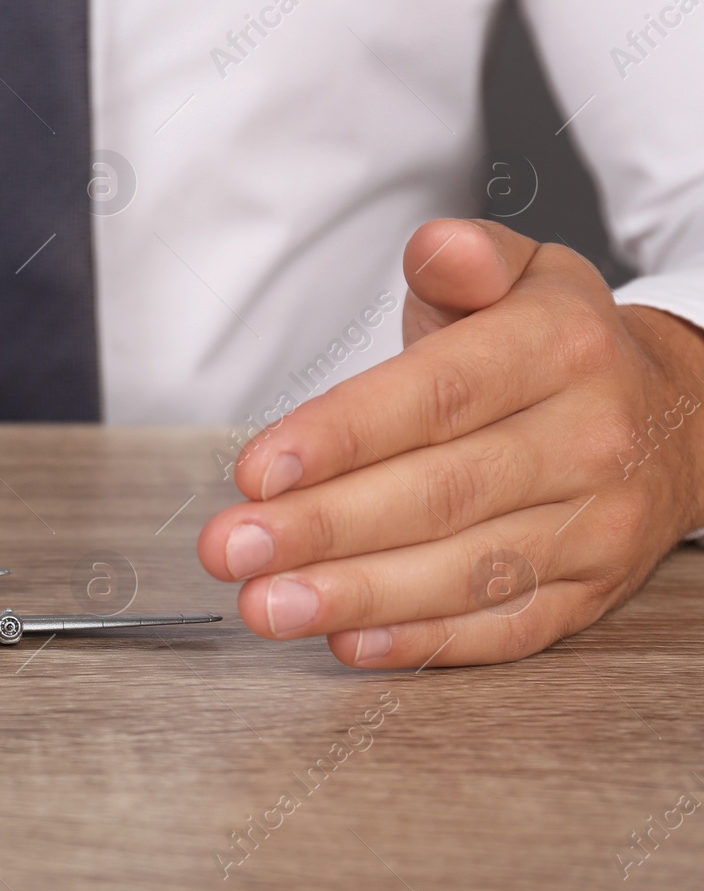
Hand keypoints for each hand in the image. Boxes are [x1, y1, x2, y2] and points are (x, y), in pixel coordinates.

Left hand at [197, 219, 703, 667]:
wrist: (682, 417)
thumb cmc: (561, 348)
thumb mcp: (526, 274)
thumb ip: (467, 259)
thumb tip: (436, 248)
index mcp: (558, 350)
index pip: (436, 397)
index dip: (339, 437)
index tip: (257, 470)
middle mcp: (586, 440)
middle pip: (439, 494)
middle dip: (322, 527)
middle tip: (232, 547)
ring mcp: (595, 524)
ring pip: (466, 571)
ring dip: (356, 595)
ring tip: (267, 603)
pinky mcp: (595, 591)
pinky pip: (506, 628)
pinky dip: (422, 643)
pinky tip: (347, 642)